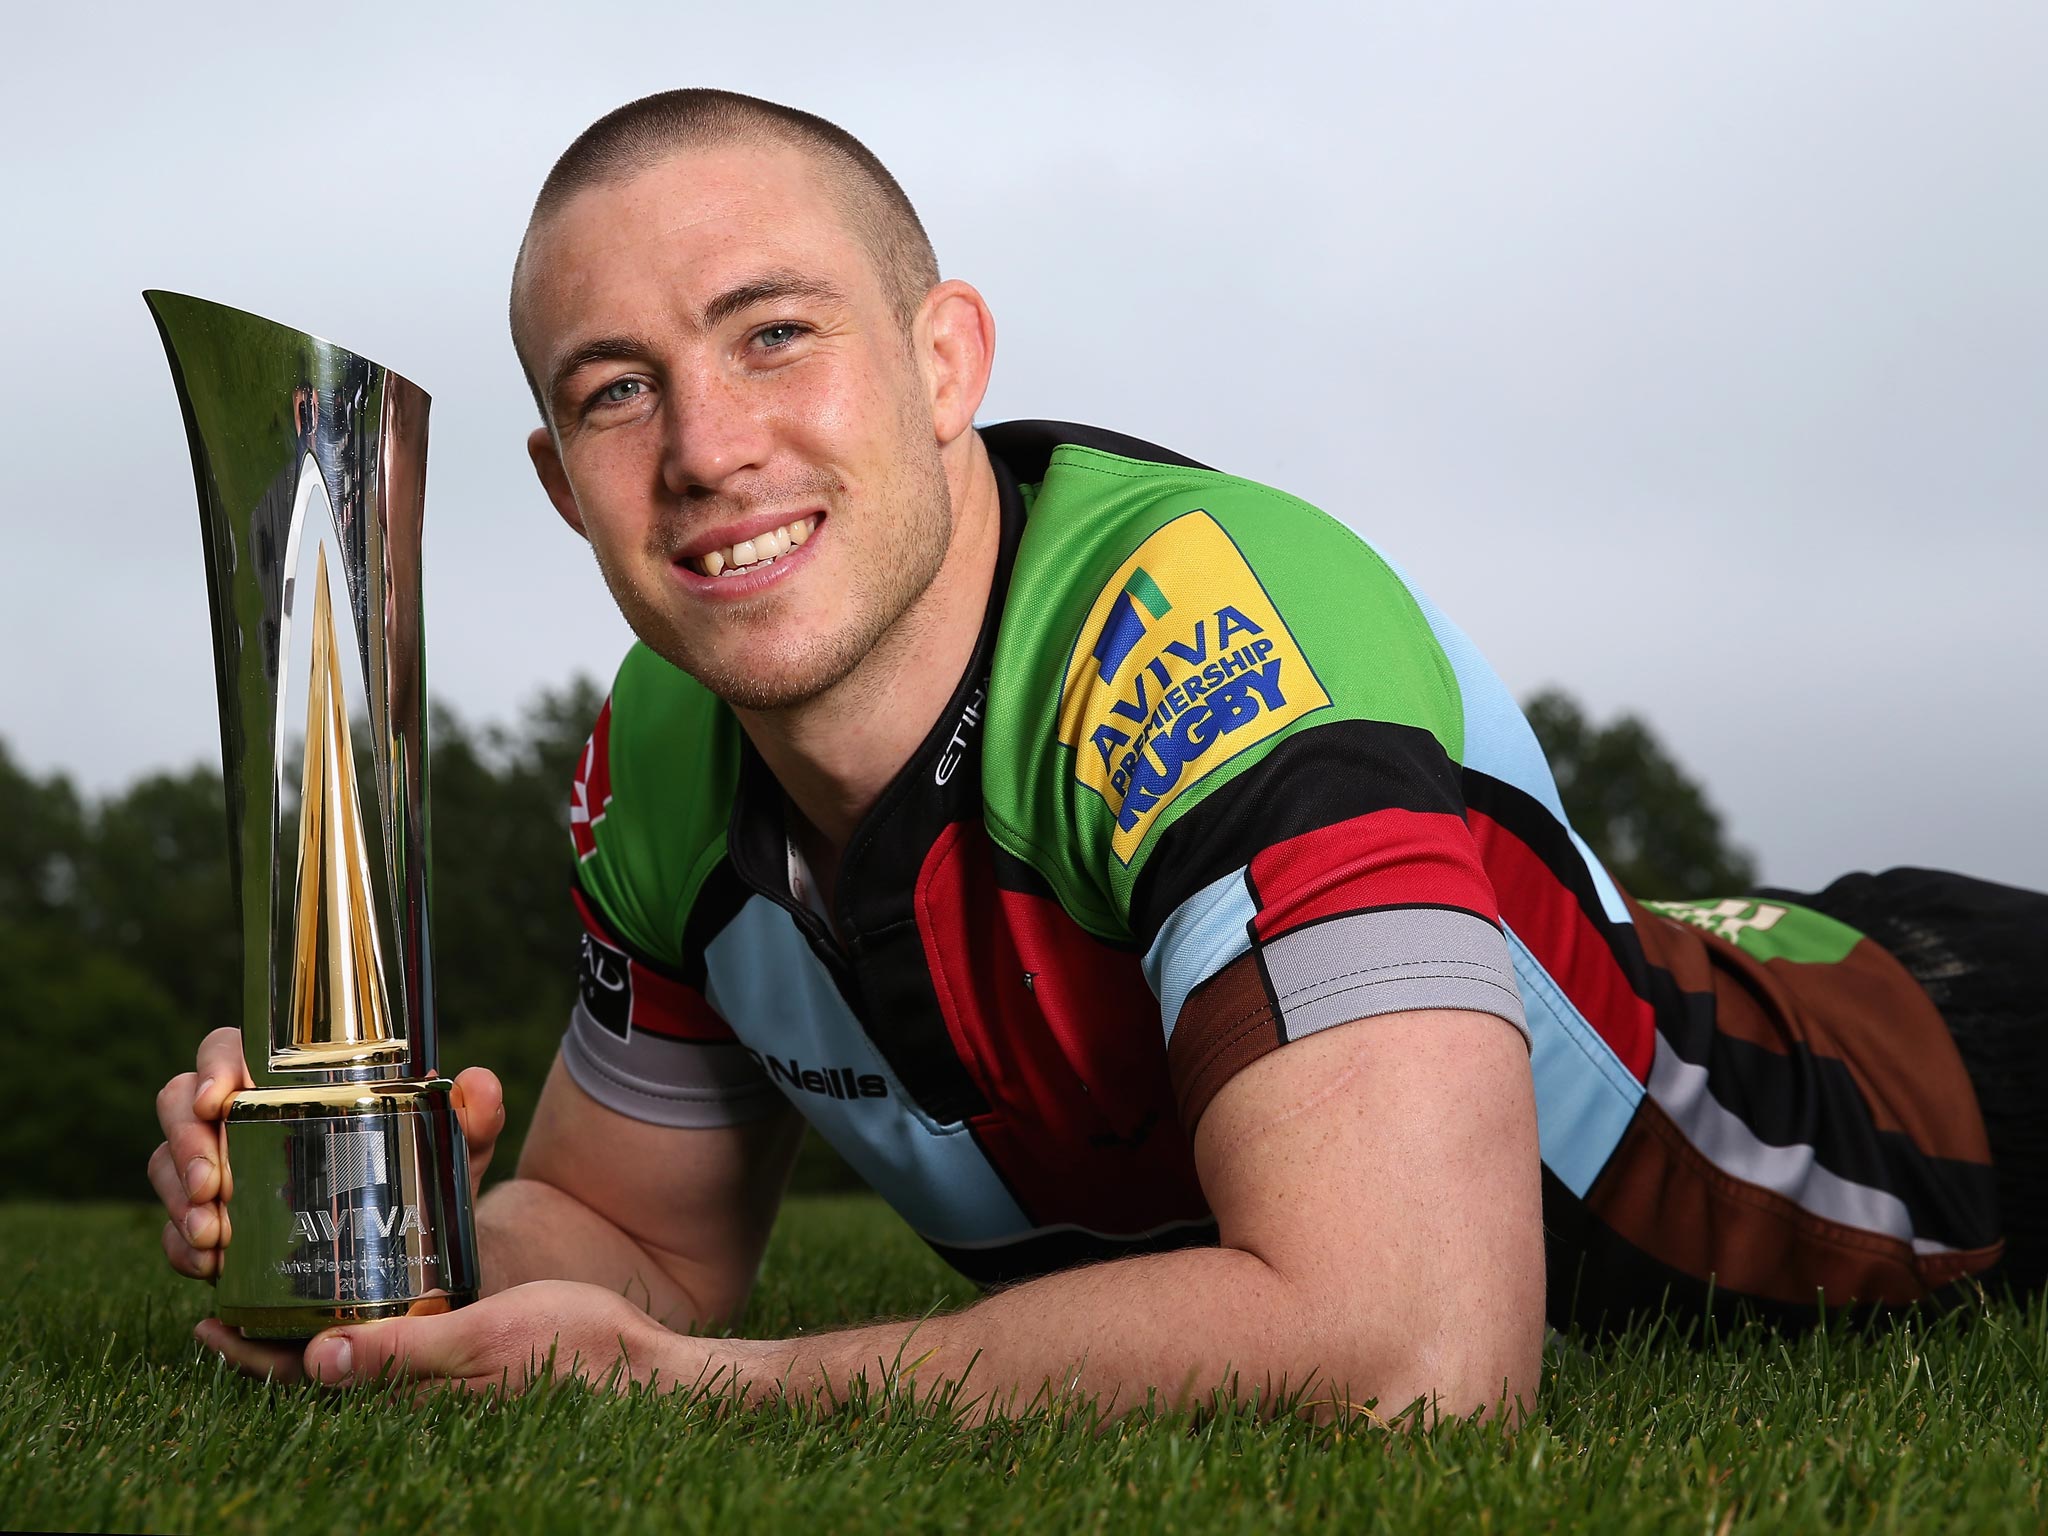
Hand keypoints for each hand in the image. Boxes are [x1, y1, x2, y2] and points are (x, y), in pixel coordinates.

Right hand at [152, 1026, 506, 1375]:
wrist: (420, 1252)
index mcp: (290, 1082)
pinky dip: (183, 1249)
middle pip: (179, 1107)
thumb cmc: (427, 1177)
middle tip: (214, 1187)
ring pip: (167, 1167)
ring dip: (179, 1201)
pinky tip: (209, 1266)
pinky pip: (176, 1234)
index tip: (220, 1099)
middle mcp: (244, 1121)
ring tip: (213, 1237)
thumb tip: (479, 1084)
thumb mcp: (456, 1150)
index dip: (213, 1066)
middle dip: (187, 1145)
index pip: (231, 1051)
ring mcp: (221, 1175)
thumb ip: (475, 1117)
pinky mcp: (216, 1230)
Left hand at [197, 1281, 728, 1399]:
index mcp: (412, 1389)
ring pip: (358, 1358)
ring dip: (314, 1326)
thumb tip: (315, 1363)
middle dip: (273, 1337)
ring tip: (277, 1287)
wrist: (646, 1367)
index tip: (209, 1320)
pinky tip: (362, 1297)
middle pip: (323, 1370)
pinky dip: (364, 1323)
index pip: (309, 1379)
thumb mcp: (486, 1338)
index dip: (254, 1354)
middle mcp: (419, 1392)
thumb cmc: (575, 1346)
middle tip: (227, 1290)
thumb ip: (403, 1354)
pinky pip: (398, 1346)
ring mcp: (446, 1380)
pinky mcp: (472, 1362)